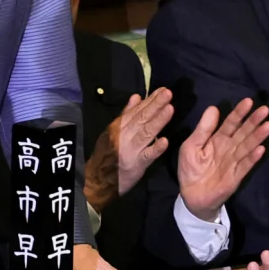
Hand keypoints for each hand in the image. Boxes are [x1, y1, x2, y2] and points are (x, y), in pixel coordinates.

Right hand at [84, 88, 172, 211]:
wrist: (98, 179)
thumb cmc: (107, 154)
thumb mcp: (112, 131)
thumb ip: (126, 114)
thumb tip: (137, 96)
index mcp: (118, 127)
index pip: (136, 111)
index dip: (150, 100)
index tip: (162, 90)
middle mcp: (123, 136)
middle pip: (141, 119)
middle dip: (155, 105)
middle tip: (168, 93)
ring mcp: (130, 151)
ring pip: (145, 133)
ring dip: (158, 121)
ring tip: (170, 109)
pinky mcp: (136, 165)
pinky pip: (147, 156)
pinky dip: (156, 148)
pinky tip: (165, 141)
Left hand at [178, 99, 268, 221]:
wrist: (191, 195)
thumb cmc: (190, 169)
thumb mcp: (191, 146)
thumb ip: (203, 129)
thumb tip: (214, 108)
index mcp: (217, 139)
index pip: (230, 123)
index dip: (239, 113)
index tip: (249, 101)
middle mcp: (228, 148)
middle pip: (243, 132)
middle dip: (253, 121)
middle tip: (265, 109)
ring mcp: (234, 162)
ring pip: (247, 146)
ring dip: (257, 136)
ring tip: (268, 125)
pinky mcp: (236, 176)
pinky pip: (245, 165)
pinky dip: (253, 158)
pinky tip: (260, 149)